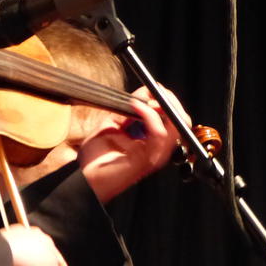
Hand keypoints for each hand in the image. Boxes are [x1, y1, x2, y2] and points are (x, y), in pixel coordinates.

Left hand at [78, 85, 189, 202]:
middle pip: (181, 120)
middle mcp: (159, 150)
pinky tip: (136, 106)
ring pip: (176, 125)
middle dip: (168, 100)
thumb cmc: (96, 158)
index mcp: (154, 143)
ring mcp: (156, 155)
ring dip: (161, 105)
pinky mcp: (148, 159)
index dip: (166, 100)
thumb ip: (128, 112)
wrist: (84, 179)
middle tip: (153, 90)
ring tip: (143, 98)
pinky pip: (159, 134)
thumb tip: (141, 94)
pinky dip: (149, 115)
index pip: (174, 118)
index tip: (153, 87)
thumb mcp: (113, 127)